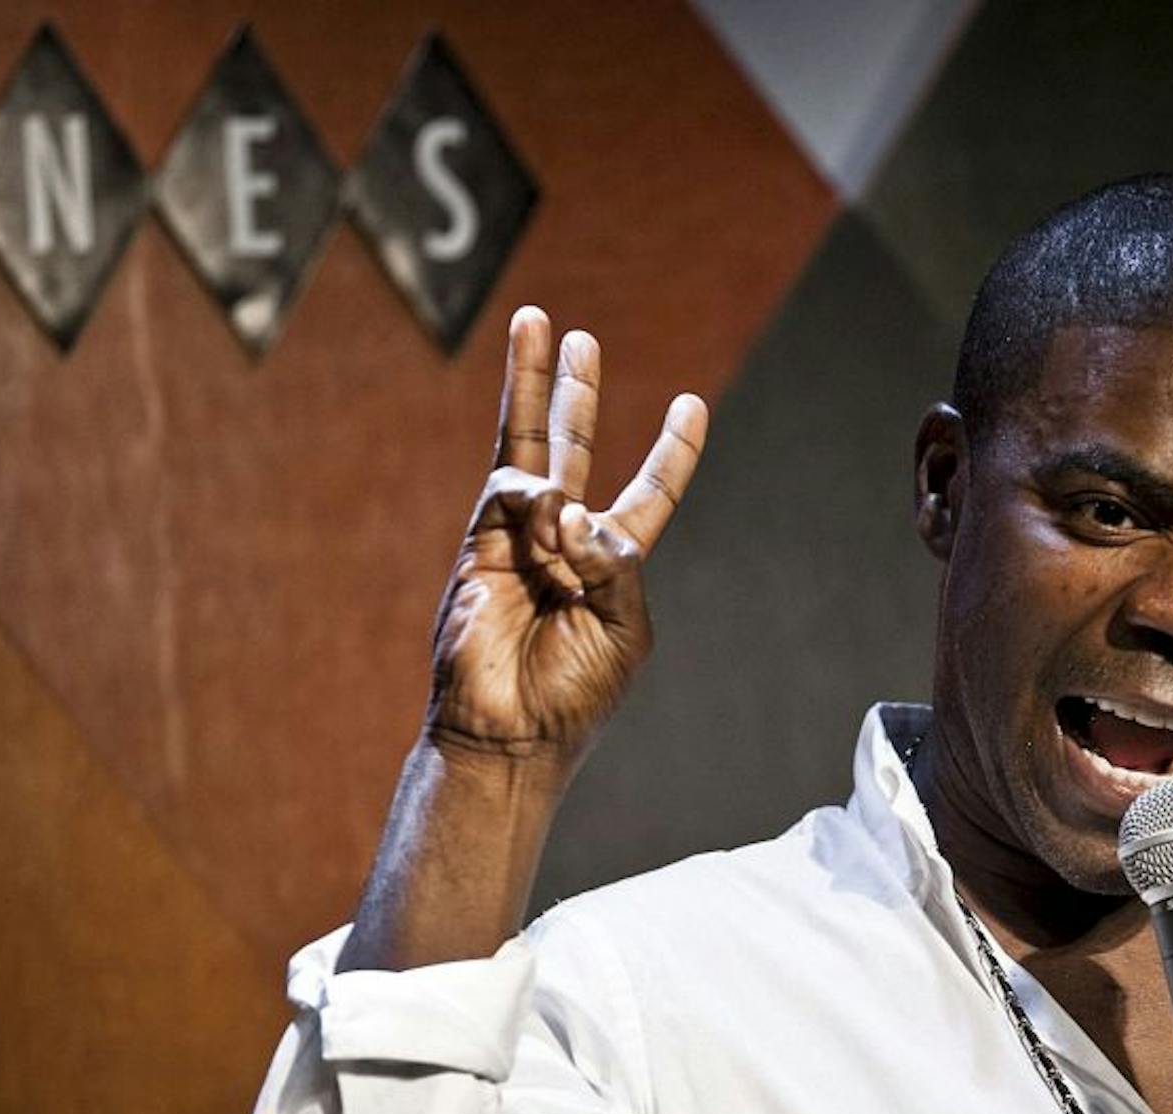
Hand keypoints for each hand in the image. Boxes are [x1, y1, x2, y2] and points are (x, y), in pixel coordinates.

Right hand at [425, 306, 708, 760]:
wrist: (509, 732)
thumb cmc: (574, 694)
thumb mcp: (625, 627)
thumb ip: (616, 562)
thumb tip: (571, 507)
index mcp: (615, 564)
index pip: (649, 493)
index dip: (671, 452)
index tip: (692, 405)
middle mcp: (565, 541)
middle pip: (572, 446)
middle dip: (571, 390)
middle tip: (578, 336)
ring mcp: (518, 538)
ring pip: (526, 445)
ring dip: (534, 385)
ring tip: (541, 323)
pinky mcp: (480, 544)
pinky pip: (512, 491)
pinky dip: (537, 499)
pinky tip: (550, 522)